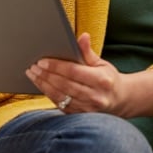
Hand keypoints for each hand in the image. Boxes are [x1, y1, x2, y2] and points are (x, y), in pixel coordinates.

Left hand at [26, 32, 152, 116]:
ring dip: (43, 85)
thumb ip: (88, 51)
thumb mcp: (102, 63)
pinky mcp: (80, 116)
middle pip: (64, 84)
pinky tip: (41, 85)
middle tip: (33, 66)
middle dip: (46, 74)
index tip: (42, 60)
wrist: (120, 101)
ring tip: (33, 74)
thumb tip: (82, 36)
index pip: (74, 71)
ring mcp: (88, 109)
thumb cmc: (108, 78)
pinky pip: (60, 104)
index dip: (56, 66)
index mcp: (102, 80)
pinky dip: (48, 94)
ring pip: (60, 96)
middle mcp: (95, 96)